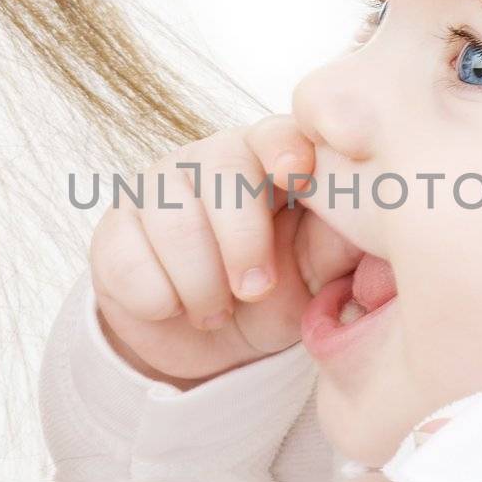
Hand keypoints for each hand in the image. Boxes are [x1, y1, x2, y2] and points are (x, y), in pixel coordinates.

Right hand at [88, 113, 361, 386]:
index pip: (278, 134)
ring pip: (174, 221)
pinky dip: (159, 300)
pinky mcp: (114, 230)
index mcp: (271, 160)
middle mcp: (211, 160)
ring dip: (201, 284)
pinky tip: (173, 307)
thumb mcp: (317, 280)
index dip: (285, 149)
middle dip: (242, 239)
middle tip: (254, 291)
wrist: (205, 348)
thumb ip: (338, 244)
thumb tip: (368, 216)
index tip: (296, 177)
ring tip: (217, 311)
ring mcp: (156, 188)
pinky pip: (129, 261)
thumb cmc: (276, 299)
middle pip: (223, 170)